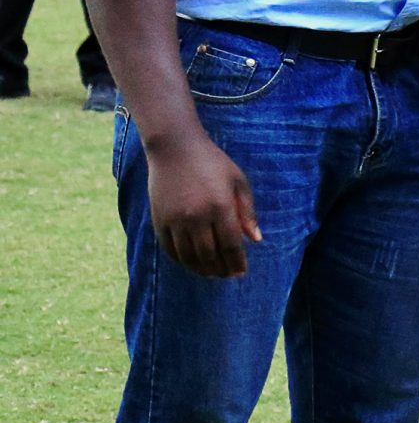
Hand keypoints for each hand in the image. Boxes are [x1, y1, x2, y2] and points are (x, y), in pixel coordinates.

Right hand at [146, 131, 260, 277]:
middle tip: (228, 275)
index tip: (241, 271)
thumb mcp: (238, 182)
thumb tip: (255, 240)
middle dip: (221, 269)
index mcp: (220, 207)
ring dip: (201, 269)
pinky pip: (170, 249)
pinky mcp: (158, 220)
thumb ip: (247, 212)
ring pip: (188, 256)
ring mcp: (174, 220)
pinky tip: (192, 262)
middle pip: (209, 255)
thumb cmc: (212, 163)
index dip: (237, 263)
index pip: (230, 246)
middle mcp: (196, 217)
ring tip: (212, 273)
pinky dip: (182, 260)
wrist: (174, 148)